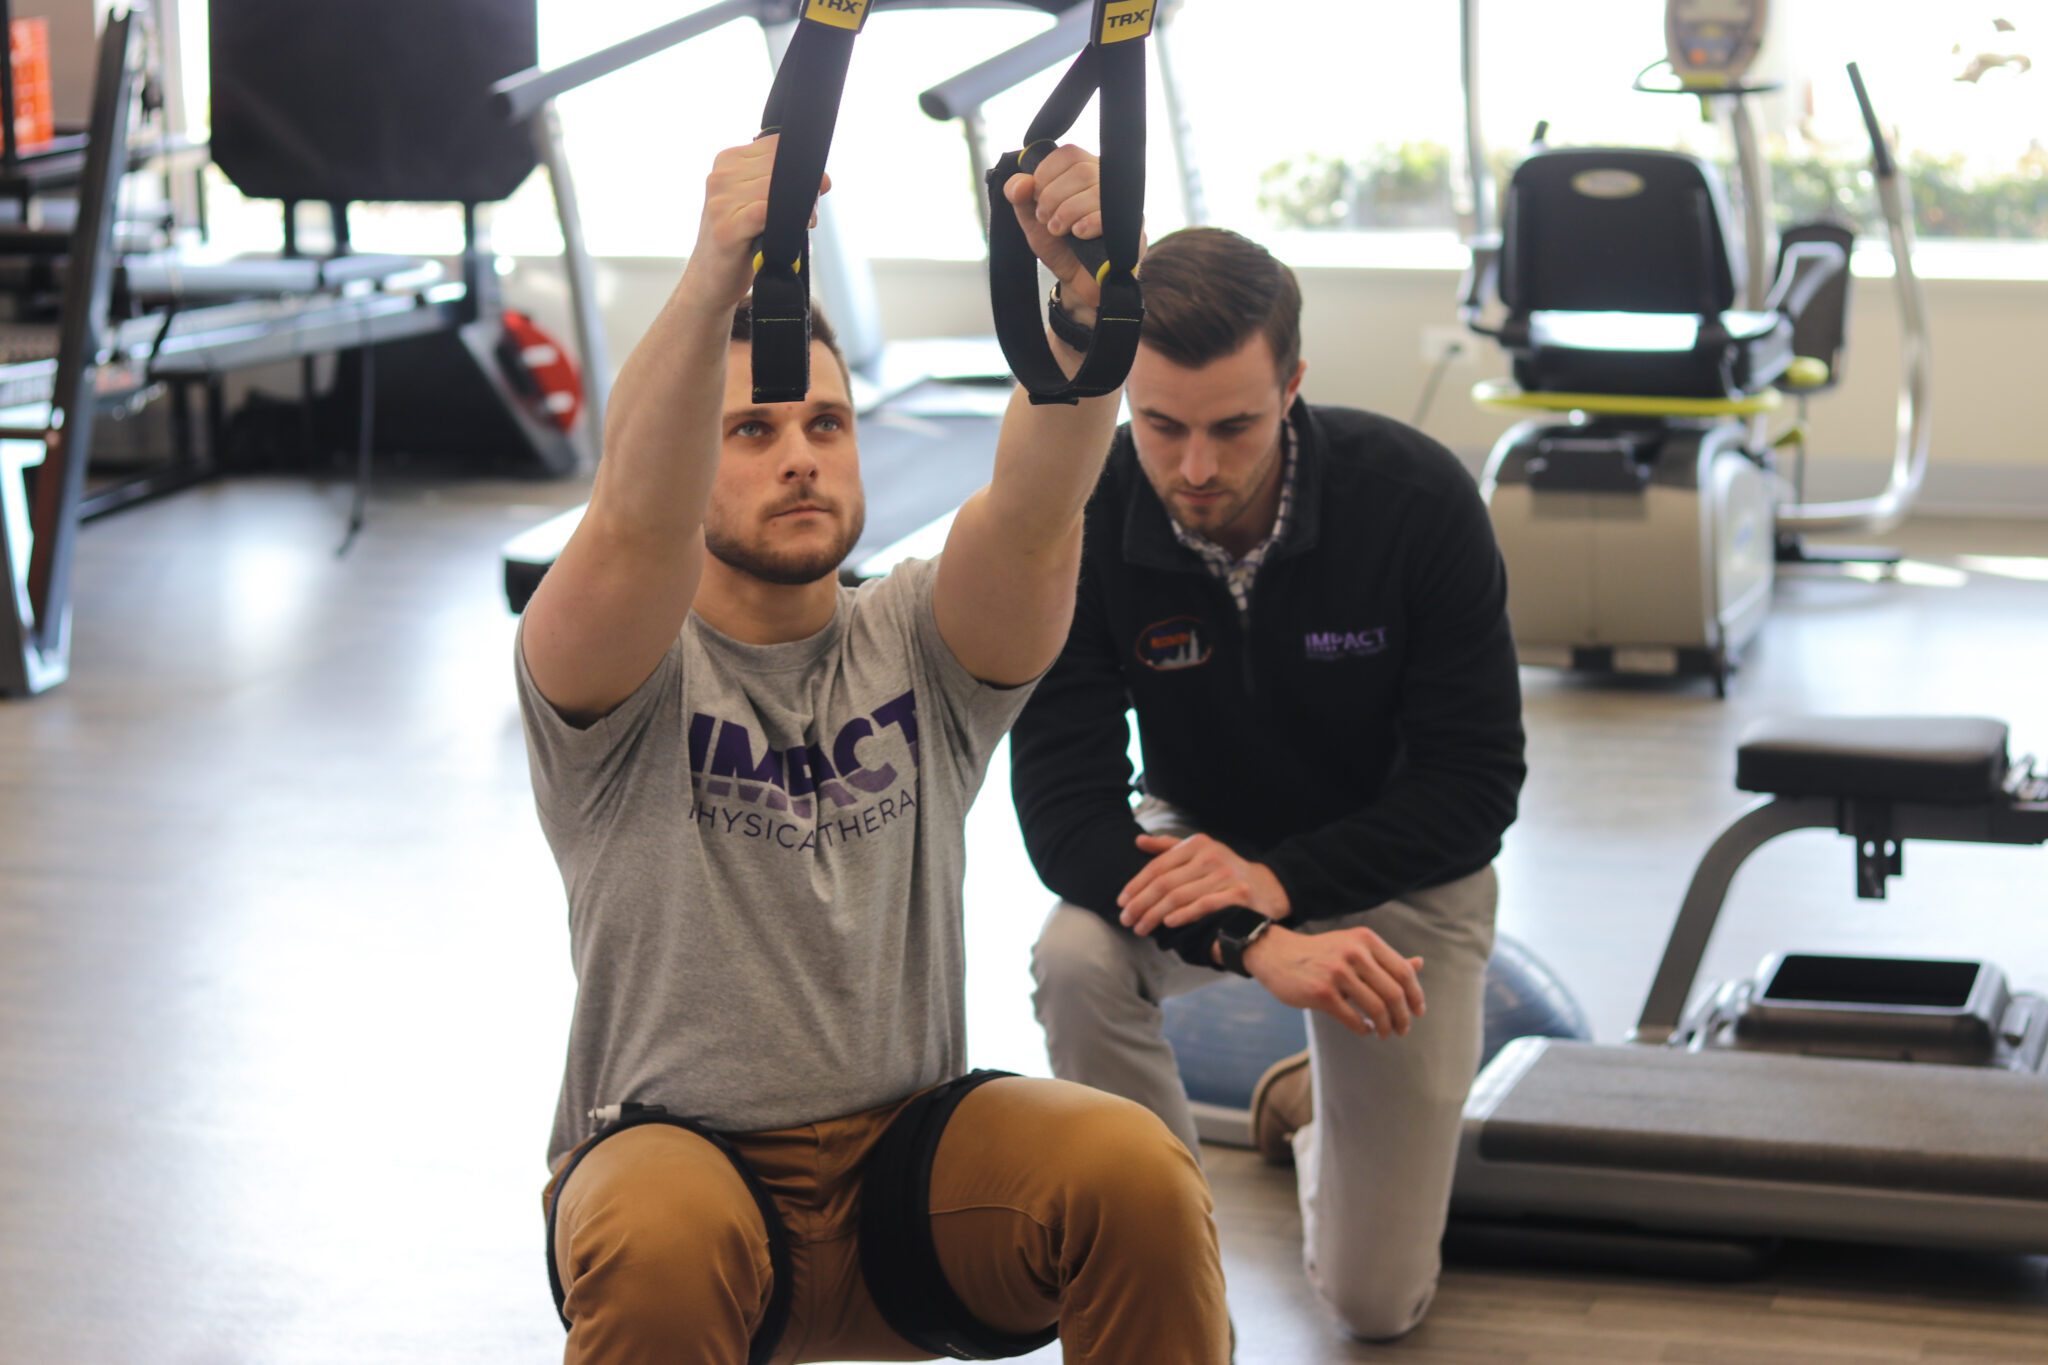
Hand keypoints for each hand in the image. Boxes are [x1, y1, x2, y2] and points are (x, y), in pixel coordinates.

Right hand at [680, 136, 829, 313]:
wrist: (710, 281)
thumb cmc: (741, 241)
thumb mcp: (759, 202)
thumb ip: (785, 184)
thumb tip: (824, 179)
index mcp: (728, 161)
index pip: (778, 145)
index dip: (800, 165)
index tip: (809, 189)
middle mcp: (721, 176)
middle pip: (781, 166)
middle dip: (805, 189)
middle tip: (809, 214)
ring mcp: (720, 201)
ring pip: (777, 188)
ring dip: (801, 208)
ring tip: (802, 225)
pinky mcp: (726, 228)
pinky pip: (766, 212)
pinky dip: (788, 221)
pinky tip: (792, 232)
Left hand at [1000, 143, 1140, 322]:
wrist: (1077, 284)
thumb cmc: (1061, 248)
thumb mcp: (1033, 222)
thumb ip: (1021, 199)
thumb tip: (1019, 183)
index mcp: (1085, 173)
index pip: (1069, 154)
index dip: (1047, 172)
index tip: (1036, 196)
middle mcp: (1108, 184)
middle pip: (1082, 170)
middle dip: (1053, 196)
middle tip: (1045, 219)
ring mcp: (1124, 205)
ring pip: (1095, 190)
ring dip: (1067, 212)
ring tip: (1058, 231)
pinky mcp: (1133, 229)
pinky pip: (1111, 215)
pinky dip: (1087, 223)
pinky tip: (1078, 235)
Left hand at [1118, 832, 1289, 935]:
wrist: (1267, 888)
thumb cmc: (1225, 872)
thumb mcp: (1200, 852)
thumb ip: (1169, 847)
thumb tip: (1138, 841)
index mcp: (1198, 844)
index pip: (1158, 866)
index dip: (1136, 884)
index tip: (1121, 901)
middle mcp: (1210, 856)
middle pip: (1164, 883)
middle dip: (1140, 903)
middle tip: (1126, 920)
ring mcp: (1225, 875)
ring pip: (1179, 896)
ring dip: (1155, 915)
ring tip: (1141, 928)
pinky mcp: (1237, 894)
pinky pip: (1204, 905)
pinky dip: (1184, 914)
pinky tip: (1168, 923)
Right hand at [1244, 924, 1426, 1039]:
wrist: (1276, 954)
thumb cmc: (1321, 954)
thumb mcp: (1353, 947)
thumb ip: (1385, 959)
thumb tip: (1420, 964)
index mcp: (1366, 940)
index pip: (1404, 972)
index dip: (1415, 996)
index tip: (1418, 1012)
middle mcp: (1354, 953)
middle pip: (1393, 993)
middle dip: (1403, 1017)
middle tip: (1402, 1029)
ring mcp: (1337, 973)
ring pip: (1376, 1008)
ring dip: (1385, 1027)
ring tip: (1384, 1033)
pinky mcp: (1321, 993)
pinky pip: (1354, 1019)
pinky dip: (1364, 1029)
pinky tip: (1365, 1029)